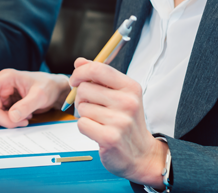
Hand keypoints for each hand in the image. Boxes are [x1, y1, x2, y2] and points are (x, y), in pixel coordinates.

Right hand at [0, 69, 70, 127]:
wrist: (56, 90)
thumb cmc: (49, 86)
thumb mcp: (40, 96)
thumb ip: (27, 105)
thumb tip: (12, 116)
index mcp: (6, 78)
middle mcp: (1, 85)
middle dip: (1, 118)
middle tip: (19, 123)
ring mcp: (3, 94)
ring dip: (7, 120)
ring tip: (25, 120)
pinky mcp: (7, 102)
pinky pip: (1, 115)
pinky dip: (10, 121)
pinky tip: (24, 119)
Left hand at [70, 58, 168, 187]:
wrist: (142, 155)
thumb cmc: (127, 122)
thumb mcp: (119, 94)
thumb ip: (99, 76)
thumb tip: (79, 61)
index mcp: (130, 87)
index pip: (98, 69)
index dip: (80, 72)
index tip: (75, 80)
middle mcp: (127, 102)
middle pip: (84, 88)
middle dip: (81, 98)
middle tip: (93, 108)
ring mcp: (120, 121)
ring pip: (82, 107)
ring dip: (84, 115)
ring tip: (99, 121)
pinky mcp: (110, 138)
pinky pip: (82, 124)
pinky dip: (85, 128)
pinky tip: (98, 131)